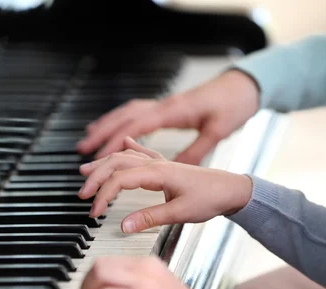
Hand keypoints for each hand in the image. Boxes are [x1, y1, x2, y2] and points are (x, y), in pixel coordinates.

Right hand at [76, 70, 258, 164]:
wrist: (244, 86)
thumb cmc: (233, 107)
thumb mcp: (217, 134)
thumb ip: (193, 152)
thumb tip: (173, 166)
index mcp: (174, 112)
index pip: (136, 127)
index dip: (114, 142)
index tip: (98, 158)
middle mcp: (164, 106)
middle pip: (124, 119)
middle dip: (101, 135)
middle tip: (82, 152)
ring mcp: (163, 105)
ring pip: (126, 113)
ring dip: (105, 126)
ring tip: (87, 141)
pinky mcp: (166, 107)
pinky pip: (135, 112)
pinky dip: (119, 120)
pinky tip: (112, 129)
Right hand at [78, 138, 251, 232]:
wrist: (234, 189)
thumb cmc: (212, 198)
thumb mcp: (181, 212)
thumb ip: (150, 218)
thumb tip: (123, 226)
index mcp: (158, 171)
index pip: (120, 179)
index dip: (103, 195)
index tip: (95, 212)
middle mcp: (156, 162)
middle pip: (116, 162)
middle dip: (95, 177)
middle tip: (82, 194)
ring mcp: (159, 160)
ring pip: (124, 155)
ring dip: (103, 163)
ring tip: (85, 170)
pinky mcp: (164, 164)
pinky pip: (140, 150)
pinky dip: (126, 148)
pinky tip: (123, 142)